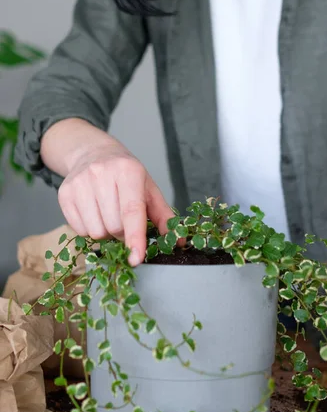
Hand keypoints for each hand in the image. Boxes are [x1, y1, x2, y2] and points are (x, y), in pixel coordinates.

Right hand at [53, 126, 172, 265]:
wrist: (93, 153)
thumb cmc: (126, 175)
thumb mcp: (149, 190)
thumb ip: (164, 217)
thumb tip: (178, 242)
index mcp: (128, 171)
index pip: (131, 211)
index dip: (135, 238)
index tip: (136, 258)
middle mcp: (102, 174)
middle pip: (114, 227)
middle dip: (122, 233)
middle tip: (124, 220)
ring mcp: (80, 183)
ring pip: (96, 232)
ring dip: (106, 233)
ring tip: (109, 215)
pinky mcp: (64, 193)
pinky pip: (79, 230)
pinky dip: (90, 229)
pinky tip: (95, 213)